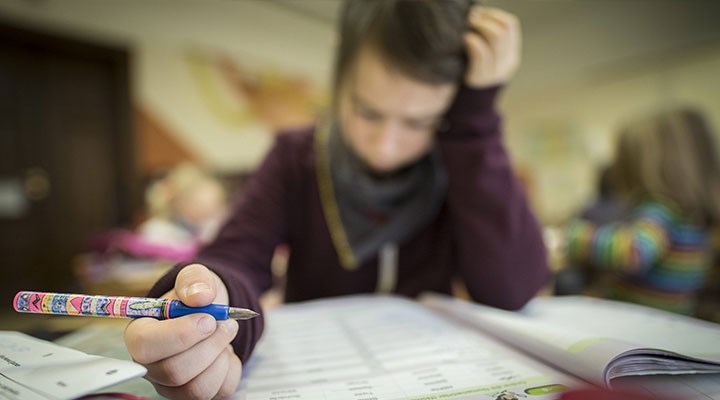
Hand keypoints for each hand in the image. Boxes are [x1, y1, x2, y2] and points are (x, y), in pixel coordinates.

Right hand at [124, 264, 241, 399]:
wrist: (212, 313)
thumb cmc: (195, 298)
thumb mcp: (195, 278)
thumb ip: (194, 280)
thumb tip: (199, 296)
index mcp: (140, 334)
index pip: (145, 346)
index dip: (181, 334)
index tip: (208, 318)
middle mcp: (150, 365)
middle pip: (173, 372)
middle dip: (210, 345)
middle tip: (226, 324)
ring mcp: (171, 385)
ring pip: (196, 388)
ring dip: (221, 357)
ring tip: (226, 334)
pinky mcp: (193, 394)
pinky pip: (218, 392)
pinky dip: (231, 368)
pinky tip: (226, 352)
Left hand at [464, 7, 521, 87]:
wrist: (472, 108)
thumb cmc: (476, 77)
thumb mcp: (489, 60)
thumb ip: (489, 42)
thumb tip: (477, 13)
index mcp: (512, 55)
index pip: (511, 25)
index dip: (495, 14)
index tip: (480, 13)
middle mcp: (507, 63)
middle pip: (503, 30)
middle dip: (485, 19)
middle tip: (470, 17)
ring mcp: (495, 71)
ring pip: (495, 38)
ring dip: (478, 26)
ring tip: (466, 25)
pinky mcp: (481, 77)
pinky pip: (480, 53)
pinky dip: (472, 41)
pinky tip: (465, 38)